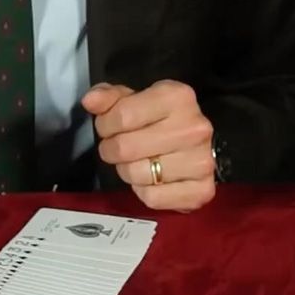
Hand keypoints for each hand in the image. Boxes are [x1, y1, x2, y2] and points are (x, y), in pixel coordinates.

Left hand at [81, 80, 215, 210]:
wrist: (196, 143)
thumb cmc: (161, 118)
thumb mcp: (134, 98)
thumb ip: (109, 97)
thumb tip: (90, 101)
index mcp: (177, 97)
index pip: (122, 116)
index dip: (105, 124)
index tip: (107, 127)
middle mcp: (194, 127)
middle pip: (126, 147)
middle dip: (111, 149)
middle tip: (116, 147)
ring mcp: (202, 161)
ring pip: (138, 174)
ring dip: (127, 171)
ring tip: (134, 162)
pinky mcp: (203, 190)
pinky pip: (153, 198)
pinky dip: (144, 191)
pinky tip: (151, 179)